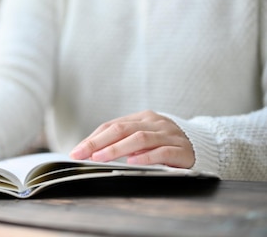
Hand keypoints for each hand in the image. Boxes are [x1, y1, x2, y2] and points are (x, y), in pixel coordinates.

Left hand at [69, 110, 194, 167]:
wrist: (205, 144)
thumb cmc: (166, 143)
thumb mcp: (144, 138)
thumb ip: (124, 141)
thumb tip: (94, 152)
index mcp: (142, 118)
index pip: (111, 125)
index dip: (92, 138)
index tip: (76, 151)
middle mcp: (154, 123)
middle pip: (121, 129)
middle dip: (98, 143)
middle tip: (81, 154)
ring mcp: (169, 135)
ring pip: (139, 139)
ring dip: (117, 149)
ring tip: (100, 158)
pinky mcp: (182, 150)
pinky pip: (162, 152)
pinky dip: (146, 157)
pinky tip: (133, 162)